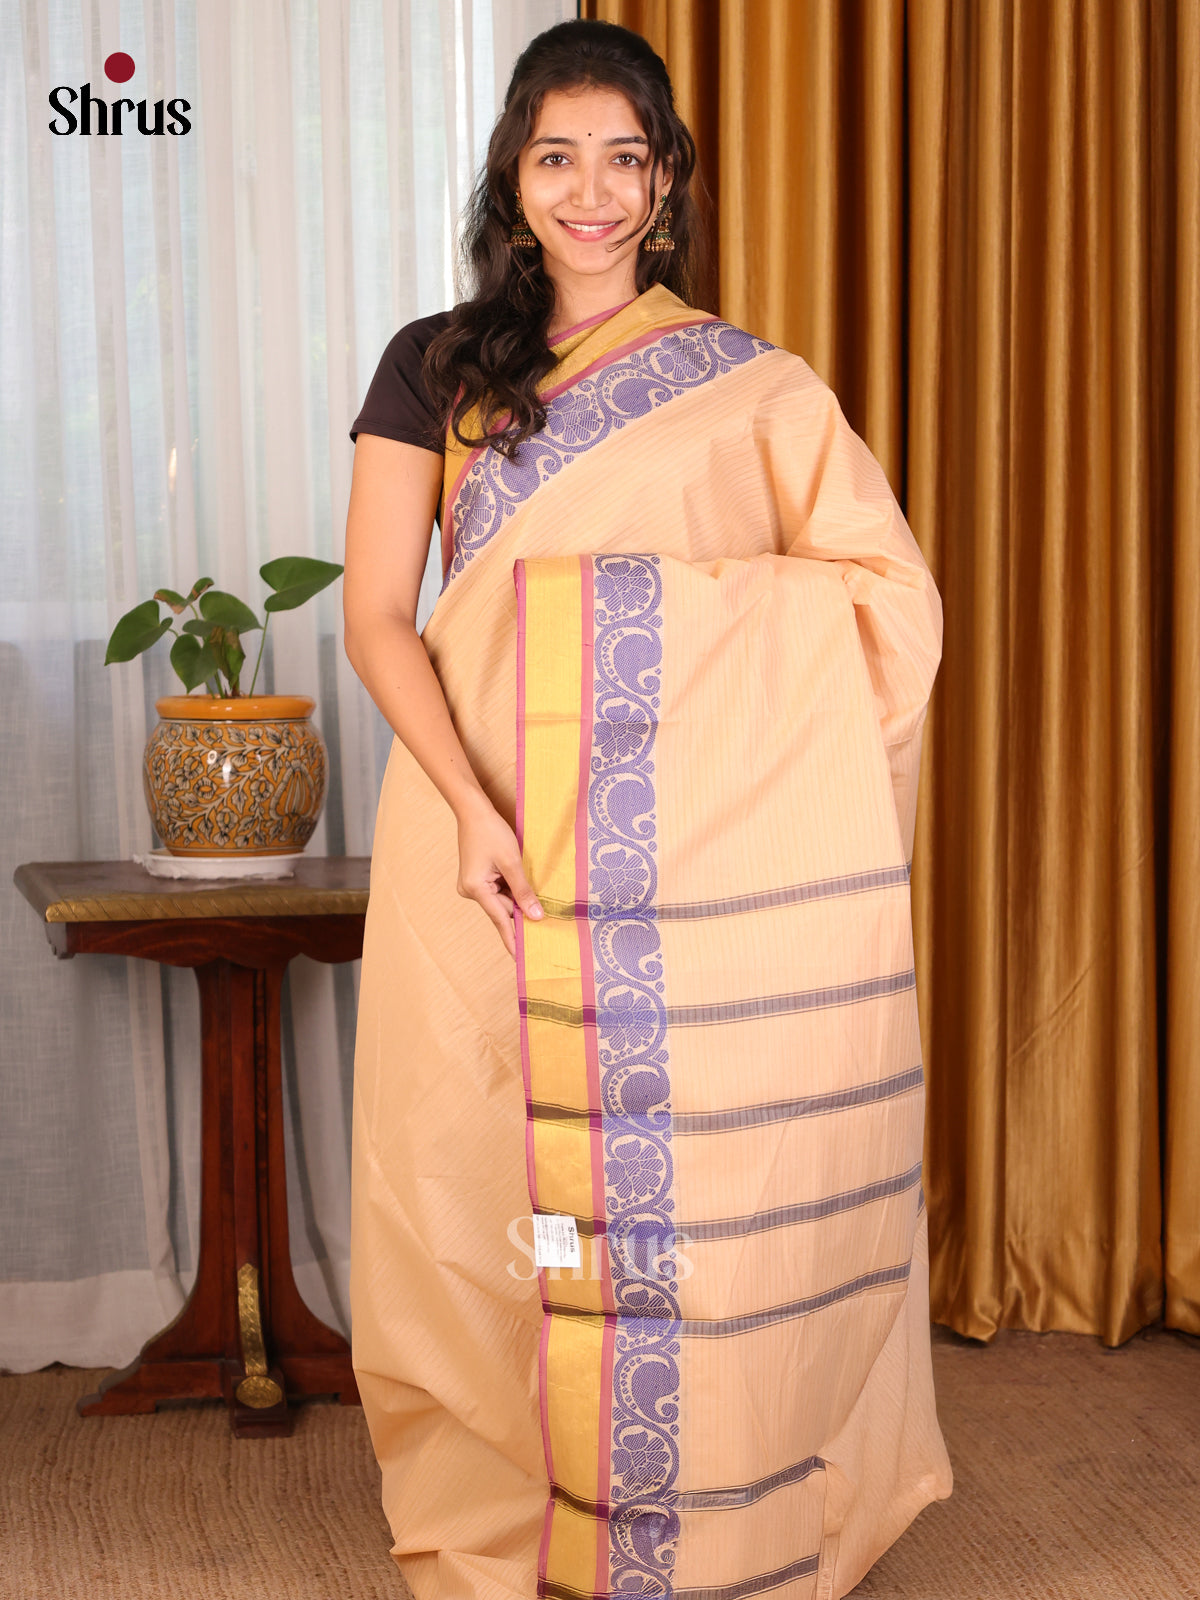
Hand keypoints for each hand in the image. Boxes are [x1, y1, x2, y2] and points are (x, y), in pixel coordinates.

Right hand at [454, 793, 543, 958]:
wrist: (473, 811)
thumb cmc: (491, 832)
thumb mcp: (512, 861)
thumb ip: (523, 891)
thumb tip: (536, 915)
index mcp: (476, 889)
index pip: (501, 921)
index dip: (514, 940)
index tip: (522, 959)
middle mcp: (471, 891)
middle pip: (502, 910)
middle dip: (522, 916)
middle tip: (544, 932)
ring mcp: (473, 885)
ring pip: (502, 900)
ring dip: (518, 901)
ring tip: (538, 908)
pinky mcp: (478, 878)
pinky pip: (499, 891)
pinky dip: (512, 892)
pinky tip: (526, 894)